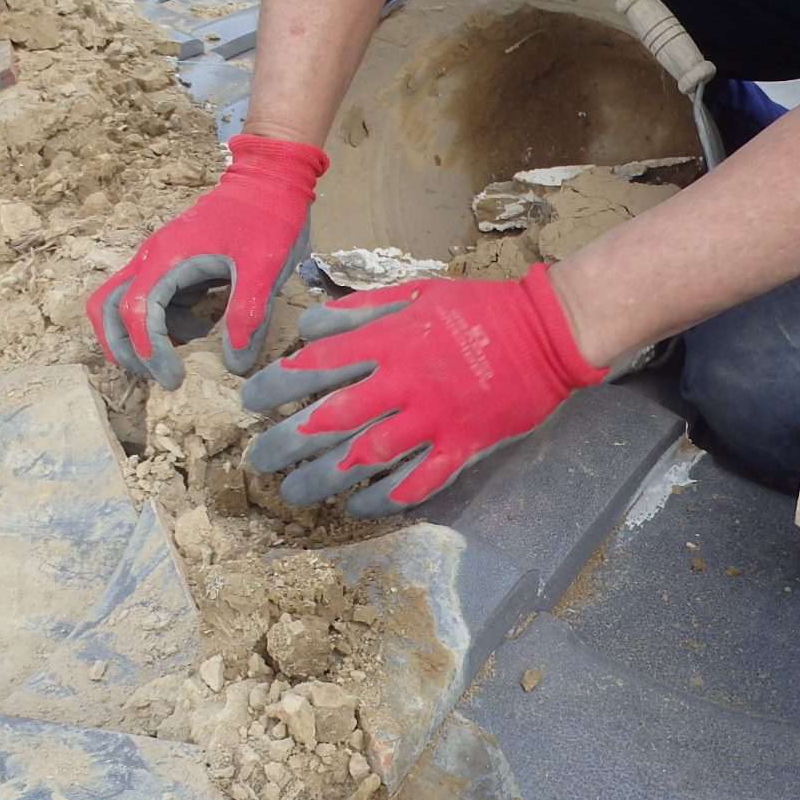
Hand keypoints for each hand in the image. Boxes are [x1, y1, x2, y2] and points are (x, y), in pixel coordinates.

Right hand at [87, 134, 327, 388]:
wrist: (270, 177)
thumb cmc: (268, 217)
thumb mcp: (265, 267)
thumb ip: (247, 315)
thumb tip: (232, 363)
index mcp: (167, 258)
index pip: (135, 312)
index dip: (149, 351)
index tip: (176, 378)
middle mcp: (151, 258)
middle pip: (106, 308)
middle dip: (124, 349)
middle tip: (159, 375)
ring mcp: (157, 261)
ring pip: (120, 305)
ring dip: (139, 338)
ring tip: (181, 356)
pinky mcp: (170, 266)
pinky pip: (148, 301)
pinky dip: (162, 326)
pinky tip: (200, 330)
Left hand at [241, 265, 607, 516]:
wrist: (549, 330)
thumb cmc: (478, 308)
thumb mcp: (415, 291)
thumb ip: (361, 309)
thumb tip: (310, 327)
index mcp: (390, 341)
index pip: (317, 364)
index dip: (277, 385)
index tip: (251, 401)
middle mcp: (404, 382)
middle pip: (332, 418)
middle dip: (287, 441)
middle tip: (258, 459)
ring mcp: (434, 418)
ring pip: (367, 456)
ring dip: (324, 477)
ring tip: (293, 491)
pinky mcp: (463, 446)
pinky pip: (417, 482)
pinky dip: (384, 499)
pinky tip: (357, 508)